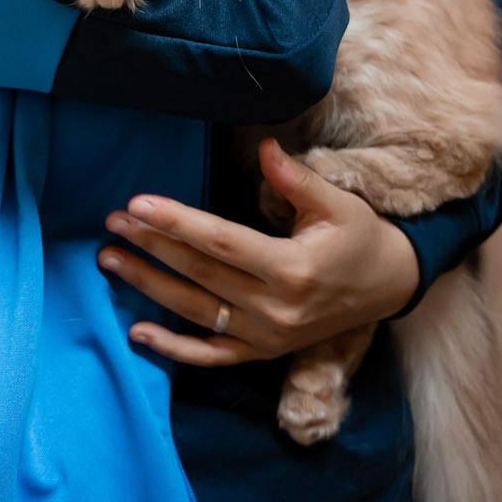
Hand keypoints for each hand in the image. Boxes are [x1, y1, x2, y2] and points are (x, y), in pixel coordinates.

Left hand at [97, 138, 419, 366]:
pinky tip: (138, 333)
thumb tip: (264, 146)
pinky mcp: (263, 353)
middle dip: (152, 247)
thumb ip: (295, 179)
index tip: (138, 204)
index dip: (177, 223)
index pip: (222, 242)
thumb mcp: (337, 203)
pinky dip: (174, 349)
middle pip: (201, 274)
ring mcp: (268, 337)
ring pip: (196, 312)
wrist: (390, 287)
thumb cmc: (361, 237)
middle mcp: (277, 309)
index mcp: (294, 268)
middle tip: (113, 223)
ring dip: (149, 287)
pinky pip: (212, 356)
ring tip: (111, 260)